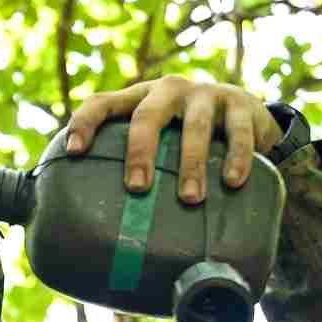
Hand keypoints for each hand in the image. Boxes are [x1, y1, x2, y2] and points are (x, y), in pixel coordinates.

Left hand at [63, 76, 282, 205]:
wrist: (248, 117)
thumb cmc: (188, 139)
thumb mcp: (161, 141)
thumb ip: (136, 167)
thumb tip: (98, 230)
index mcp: (140, 99)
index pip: (103, 102)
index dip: (85, 122)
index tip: (72, 152)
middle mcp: (169, 91)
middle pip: (147, 115)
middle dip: (140, 151)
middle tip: (137, 187)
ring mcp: (206, 95)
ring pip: (195, 126)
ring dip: (191, 163)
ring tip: (191, 199)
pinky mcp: (241, 105)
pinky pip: (238, 132)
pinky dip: (236, 157)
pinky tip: (232, 181)